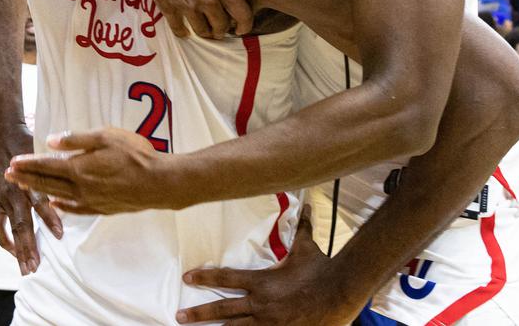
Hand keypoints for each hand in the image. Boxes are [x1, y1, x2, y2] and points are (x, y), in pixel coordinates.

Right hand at [0, 125, 62, 274]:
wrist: (2, 133)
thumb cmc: (27, 140)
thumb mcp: (44, 152)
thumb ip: (56, 169)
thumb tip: (75, 180)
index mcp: (29, 180)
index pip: (39, 203)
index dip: (49, 219)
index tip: (59, 234)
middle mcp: (16, 192)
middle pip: (23, 224)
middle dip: (29, 246)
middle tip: (35, 266)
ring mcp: (5, 198)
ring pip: (12, 228)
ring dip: (17, 249)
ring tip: (25, 266)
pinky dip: (4, 238)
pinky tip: (11, 250)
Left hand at [6, 128, 173, 214]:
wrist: (158, 183)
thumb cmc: (135, 155)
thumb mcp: (105, 136)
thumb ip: (76, 139)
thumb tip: (51, 141)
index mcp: (79, 168)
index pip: (46, 165)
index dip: (28, 163)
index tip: (12, 162)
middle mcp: (80, 188)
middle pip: (47, 183)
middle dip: (26, 178)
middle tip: (8, 176)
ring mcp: (90, 201)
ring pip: (58, 196)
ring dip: (39, 191)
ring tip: (25, 188)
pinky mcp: (102, 208)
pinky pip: (75, 209)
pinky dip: (61, 206)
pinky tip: (56, 204)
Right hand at [133, 0, 251, 38]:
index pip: (243, 13)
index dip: (245, 25)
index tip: (240, 30)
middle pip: (222, 27)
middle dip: (220, 31)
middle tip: (217, 30)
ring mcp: (189, 5)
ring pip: (202, 32)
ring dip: (203, 32)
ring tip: (201, 29)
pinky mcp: (170, 8)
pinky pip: (179, 30)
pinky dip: (182, 32)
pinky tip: (183, 29)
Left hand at [175, 205, 354, 324]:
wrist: (339, 293)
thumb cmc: (320, 270)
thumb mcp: (306, 247)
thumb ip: (300, 228)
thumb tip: (305, 204)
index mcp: (262, 282)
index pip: (226, 278)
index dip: (205, 277)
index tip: (187, 277)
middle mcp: (261, 304)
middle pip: (222, 309)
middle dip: (199, 314)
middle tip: (179, 315)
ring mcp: (269, 323)